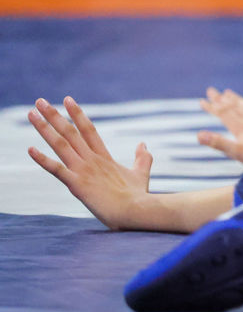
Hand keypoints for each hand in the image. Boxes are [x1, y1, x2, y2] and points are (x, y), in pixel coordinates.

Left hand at [27, 97, 153, 230]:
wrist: (137, 211)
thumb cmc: (139, 196)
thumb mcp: (141, 173)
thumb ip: (143, 158)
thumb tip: (143, 144)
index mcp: (105, 157)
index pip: (88, 130)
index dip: (77, 114)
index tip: (67, 99)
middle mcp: (92, 160)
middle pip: (70, 132)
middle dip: (54, 115)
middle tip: (40, 101)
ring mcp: (84, 171)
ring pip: (61, 144)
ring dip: (45, 128)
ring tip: (31, 114)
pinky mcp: (77, 185)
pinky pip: (57, 170)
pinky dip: (43, 159)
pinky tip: (30, 149)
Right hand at [197, 88, 242, 163]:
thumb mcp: (236, 152)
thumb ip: (218, 143)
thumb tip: (198, 134)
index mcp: (241, 128)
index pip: (224, 114)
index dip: (212, 108)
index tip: (202, 101)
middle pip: (234, 108)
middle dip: (221, 100)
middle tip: (211, 91)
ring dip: (239, 100)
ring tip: (230, 93)